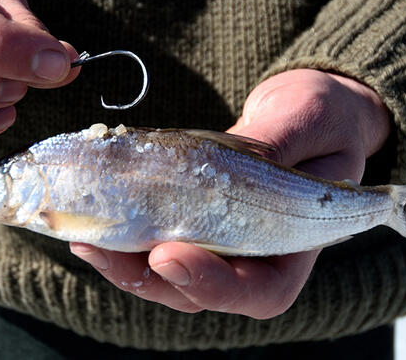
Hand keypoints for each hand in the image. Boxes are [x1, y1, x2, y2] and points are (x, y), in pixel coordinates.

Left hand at [71, 69, 389, 318]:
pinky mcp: (191, 217)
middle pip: (198, 292)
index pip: (261, 291)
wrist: (307, 113)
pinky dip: (121, 232)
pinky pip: (154, 238)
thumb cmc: (324, 116)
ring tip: (82, 235)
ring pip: (166, 274)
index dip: (213, 286)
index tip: (168, 256)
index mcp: (297, 243)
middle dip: (145, 276)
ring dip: (121, 260)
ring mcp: (219, 239)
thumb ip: (276, 142)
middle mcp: (254, 254)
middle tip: (99, 246)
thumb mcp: (310, 119)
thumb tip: (223, 164)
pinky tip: (90, 215)